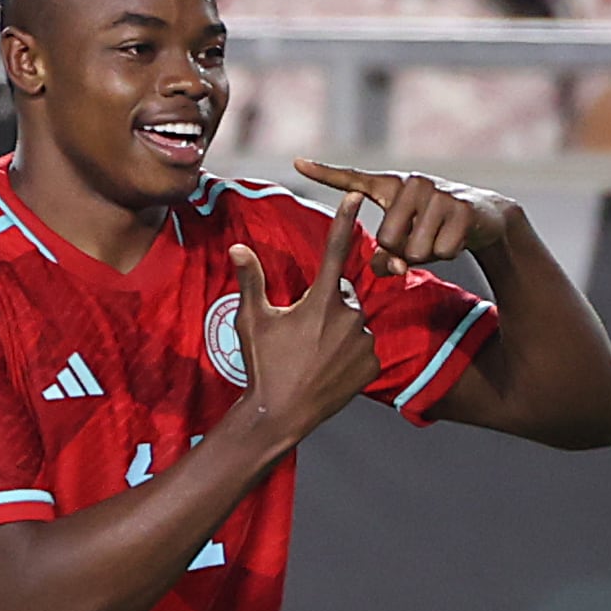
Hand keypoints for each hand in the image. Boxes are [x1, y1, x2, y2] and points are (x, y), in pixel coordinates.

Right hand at [228, 191, 380, 444]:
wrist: (279, 414)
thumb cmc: (263, 364)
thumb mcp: (252, 320)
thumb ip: (251, 280)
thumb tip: (238, 248)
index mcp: (320, 301)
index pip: (335, 250)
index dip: (346, 220)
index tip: (358, 197)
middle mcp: (348, 316)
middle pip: (344, 296)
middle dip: (328, 306)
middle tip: (303, 334)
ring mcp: (363, 342)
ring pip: (355, 324)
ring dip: (340, 331)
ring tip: (313, 356)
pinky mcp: (372, 364)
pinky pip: (364, 349)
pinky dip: (350, 355)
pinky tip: (329, 370)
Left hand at [296, 158, 513, 276]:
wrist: (485, 217)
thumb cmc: (434, 229)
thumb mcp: (406, 241)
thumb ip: (386, 257)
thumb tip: (391, 266)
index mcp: (390, 187)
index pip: (352, 179)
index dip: (325, 173)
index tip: (296, 163)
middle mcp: (411, 183)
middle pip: (387, 239)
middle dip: (403, 252)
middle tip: (421, 239)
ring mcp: (437, 193)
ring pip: (415, 250)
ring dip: (428, 255)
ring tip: (439, 236)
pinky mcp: (461, 208)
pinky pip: (442, 252)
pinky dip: (448, 254)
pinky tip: (457, 236)